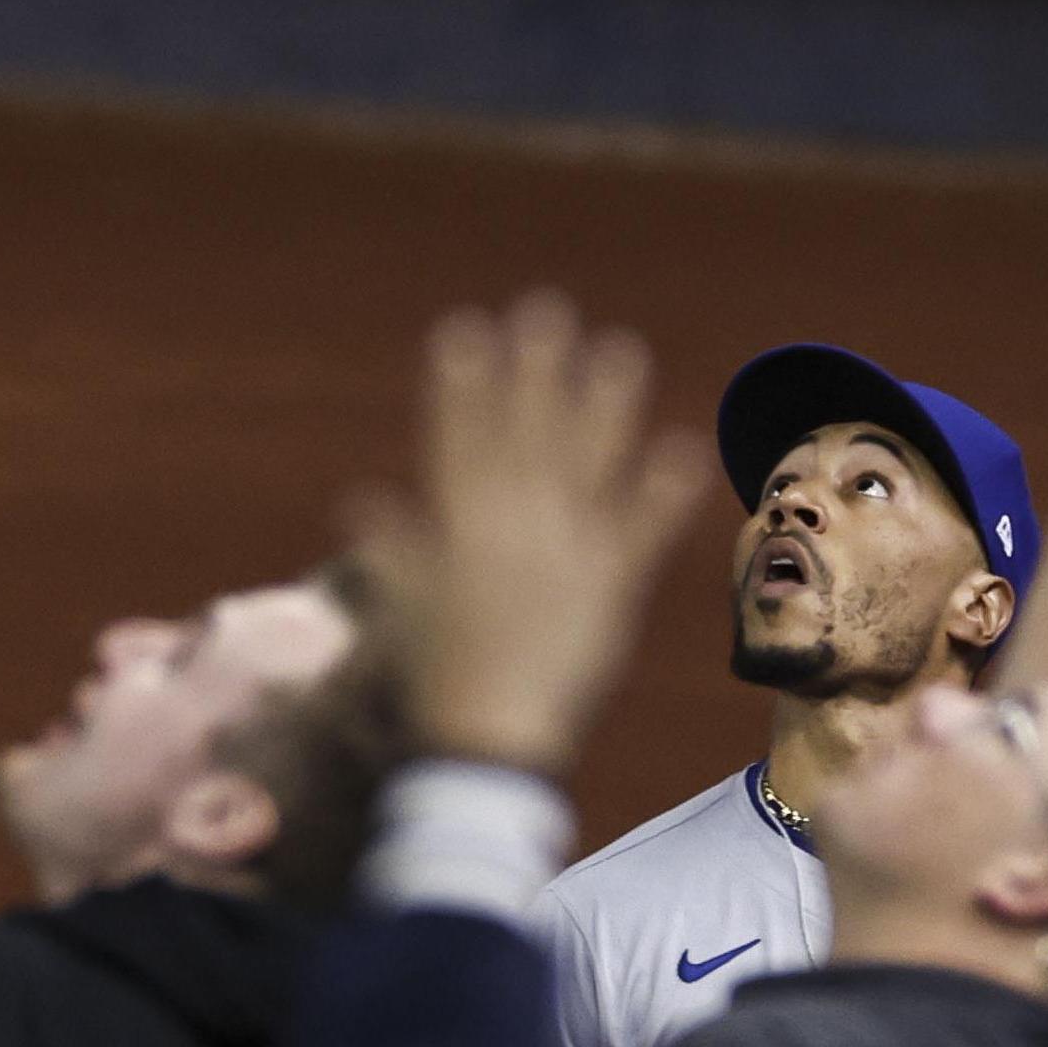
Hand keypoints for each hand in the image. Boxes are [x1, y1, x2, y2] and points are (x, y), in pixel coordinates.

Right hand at [349, 291, 705, 775]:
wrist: (487, 736)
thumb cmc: (435, 678)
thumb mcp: (404, 607)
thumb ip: (393, 550)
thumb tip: (362, 500)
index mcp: (457, 529)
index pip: (457, 440)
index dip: (462, 384)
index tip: (466, 329)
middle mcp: (511, 528)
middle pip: (525, 435)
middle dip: (534, 371)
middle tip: (546, 310)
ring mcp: (564, 553)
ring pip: (585, 464)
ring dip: (604, 405)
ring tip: (621, 350)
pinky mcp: (610, 587)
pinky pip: (641, 531)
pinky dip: (664, 490)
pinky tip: (685, 445)